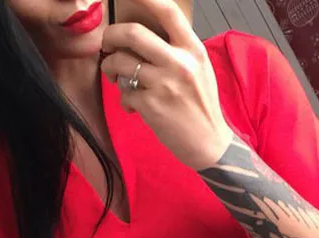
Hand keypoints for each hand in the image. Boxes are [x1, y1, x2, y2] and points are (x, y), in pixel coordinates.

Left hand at [100, 0, 233, 169]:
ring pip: (121, 62)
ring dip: (111, 69)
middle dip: (112, 36)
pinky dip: (125, 99)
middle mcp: (180, 63)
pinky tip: (134, 107)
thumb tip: (142, 36)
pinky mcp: (152, 105)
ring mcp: (164, 84)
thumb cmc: (202, 107)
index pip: (168, 11)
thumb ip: (178, 51)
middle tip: (108, 44)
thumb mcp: (199, 71)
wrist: (210, 144)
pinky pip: (125, 93)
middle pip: (133, 33)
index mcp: (193, 50)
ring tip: (117, 78)